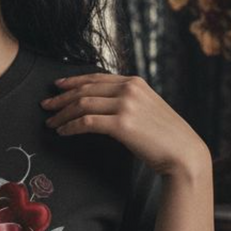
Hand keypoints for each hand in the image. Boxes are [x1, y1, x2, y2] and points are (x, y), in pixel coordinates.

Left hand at [40, 71, 209, 178]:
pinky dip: (70, 126)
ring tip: (51, 122)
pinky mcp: (122, 123)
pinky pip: (86, 122)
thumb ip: (129, 101)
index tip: (58, 86)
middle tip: (46, 105)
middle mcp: (129, 89)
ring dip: (62, 114)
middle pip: (85, 89)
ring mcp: (126, 105)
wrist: (184, 153)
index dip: (74, 81)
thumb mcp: (148, 108)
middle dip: (61, 97)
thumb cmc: (166, 136)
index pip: (96, 78)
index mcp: (135, 82)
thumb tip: (105, 105)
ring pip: (82, 104)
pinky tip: (63, 132)